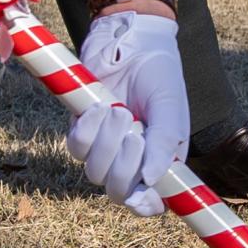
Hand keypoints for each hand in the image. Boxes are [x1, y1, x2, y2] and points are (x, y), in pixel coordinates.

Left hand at [66, 11, 188, 214]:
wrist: (131, 42)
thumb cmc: (160, 75)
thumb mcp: (170, 108)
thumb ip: (165, 143)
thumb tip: (152, 181)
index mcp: (161, 160)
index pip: (152, 201)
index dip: (145, 206)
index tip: (140, 198)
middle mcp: (132, 160)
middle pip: (118, 191)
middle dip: (123, 166)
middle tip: (134, 134)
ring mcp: (105, 148)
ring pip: (95, 172)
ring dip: (106, 143)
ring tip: (119, 110)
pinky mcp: (82, 131)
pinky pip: (77, 147)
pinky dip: (87, 130)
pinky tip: (99, 107)